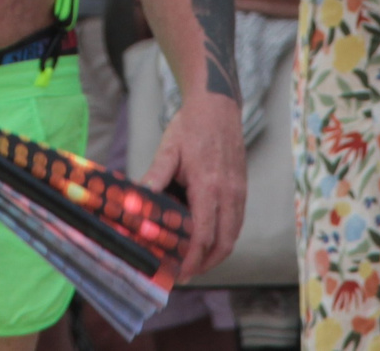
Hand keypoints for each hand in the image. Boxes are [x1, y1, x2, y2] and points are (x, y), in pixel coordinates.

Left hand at [143, 88, 245, 279]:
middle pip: (224, 242)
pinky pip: (237, 221)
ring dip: (217, 253)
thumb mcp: (168, 149)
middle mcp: (229, 192)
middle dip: (207, 264)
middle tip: (187, 274)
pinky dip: (225, 237)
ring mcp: (239, 190)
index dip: (194, 258)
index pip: (204, 234)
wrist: (218, 105)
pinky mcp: (242, 187)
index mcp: (209, 185)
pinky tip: (210, 239)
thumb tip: (137, 199)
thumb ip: (155, 176)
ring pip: (234, 234)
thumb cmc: (191, 126)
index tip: (182, 273)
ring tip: (197, 262)